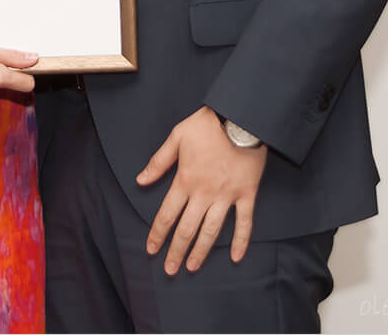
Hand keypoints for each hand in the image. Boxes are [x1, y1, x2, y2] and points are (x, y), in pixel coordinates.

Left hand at [137, 107, 267, 274]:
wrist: (241, 117)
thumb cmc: (207, 125)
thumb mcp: (177, 137)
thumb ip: (158, 162)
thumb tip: (140, 181)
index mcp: (185, 180)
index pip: (167, 214)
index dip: (158, 233)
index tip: (151, 249)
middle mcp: (204, 193)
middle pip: (187, 228)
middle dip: (177, 251)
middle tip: (170, 270)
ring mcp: (227, 196)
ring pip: (211, 230)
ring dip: (201, 251)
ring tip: (193, 267)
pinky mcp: (247, 194)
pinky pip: (244, 222)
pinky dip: (241, 241)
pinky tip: (235, 257)